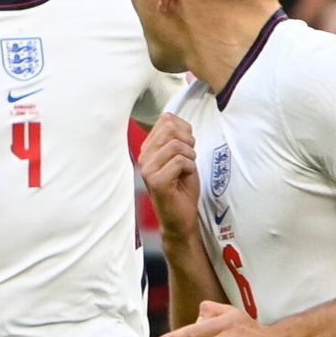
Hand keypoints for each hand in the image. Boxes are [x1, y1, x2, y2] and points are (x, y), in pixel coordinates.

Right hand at [137, 112, 199, 233]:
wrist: (180, 217)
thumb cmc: (182, 188)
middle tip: (189, 157)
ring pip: (176, 144)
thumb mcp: (181, 156)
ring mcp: (148, 169)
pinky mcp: (156, 181)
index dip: (184, 129)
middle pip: (169, 128)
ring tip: (187, 169)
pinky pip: (180, 161)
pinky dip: (190, 168)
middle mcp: (144, 156)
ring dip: (190, 156)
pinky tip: (185, 178)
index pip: (166, 119)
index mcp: (148, 148)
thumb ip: (177, 138)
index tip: (187, 146)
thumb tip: (177, 120)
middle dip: (188, 140)